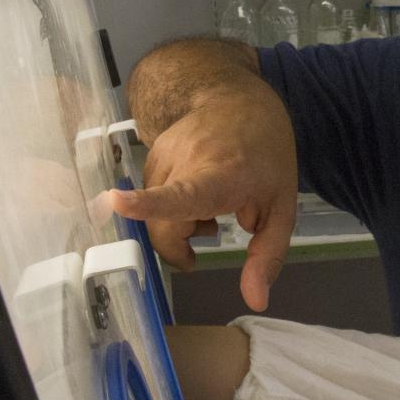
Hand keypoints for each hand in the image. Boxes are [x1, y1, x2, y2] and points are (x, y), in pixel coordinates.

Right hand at [112, 88, 296, 311]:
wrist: (240, 99)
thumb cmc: (267, 155)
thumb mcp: (282, 208)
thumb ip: (267, 255)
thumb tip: (255, 300)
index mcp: (218, 176)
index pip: (179, 194)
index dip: (148, 203)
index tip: (117, 203)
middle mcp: (183, 162)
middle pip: (162, 224)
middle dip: (180, 244)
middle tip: (210, 237)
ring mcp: (162, 154)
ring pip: (153, 214)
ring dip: (177, 223)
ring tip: (209, 207)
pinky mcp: (151, 152)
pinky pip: (151, 194)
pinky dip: (169, 205)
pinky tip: (194, 192)